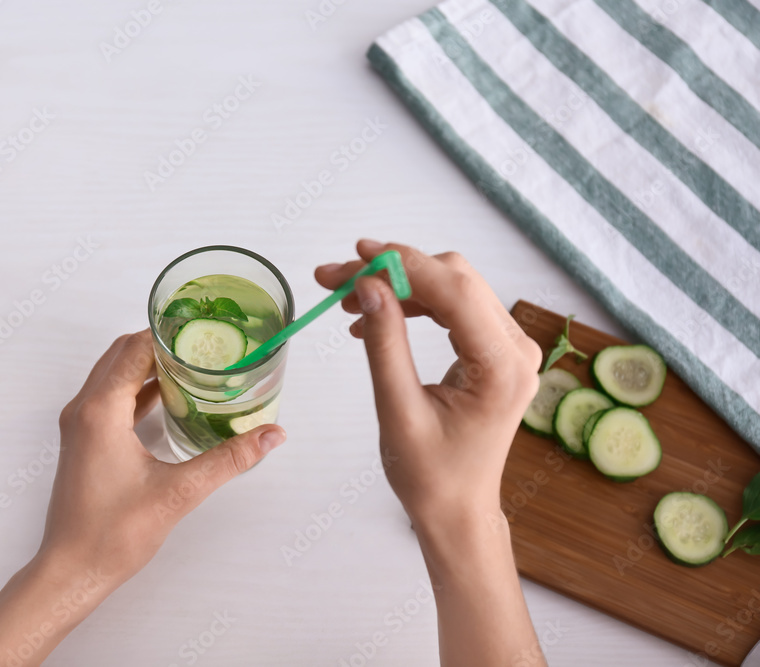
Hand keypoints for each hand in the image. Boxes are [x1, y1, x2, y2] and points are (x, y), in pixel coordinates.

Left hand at [0, 329, 286, 665]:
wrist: (72, 570)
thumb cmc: (112, 535)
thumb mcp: (179, 492)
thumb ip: (228, 459)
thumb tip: (269, 436)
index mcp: (100, 411)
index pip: (134, 350)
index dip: (168, 334)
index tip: (201, 328)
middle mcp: (83, 410)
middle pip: (122, 355)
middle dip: (161, 344)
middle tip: (202, 344)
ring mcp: (80, 426)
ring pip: (115, 375)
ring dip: (149, 366)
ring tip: (193, 366)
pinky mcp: (84, 441)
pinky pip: (111, 398)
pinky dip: (139, 389)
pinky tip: (171, 398)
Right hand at [316, 240, 545, 666]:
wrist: (457, 510)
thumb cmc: (431, 476)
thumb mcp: (398, 410)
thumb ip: (385, 343)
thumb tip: (367, 285)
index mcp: (502, 367)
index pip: (454, 290)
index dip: (403, 264)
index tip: (355, 256)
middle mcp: (516, 349)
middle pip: (454, 279)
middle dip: (393, 271)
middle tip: (336, 279)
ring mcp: (508, 348)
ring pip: (452, 287)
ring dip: (399, 284)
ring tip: (346, 298)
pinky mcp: (494, 351)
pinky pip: (454, 308)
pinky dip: (413, 303)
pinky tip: (374, 317)